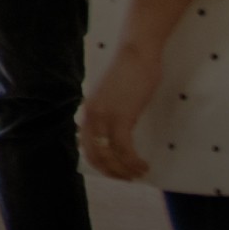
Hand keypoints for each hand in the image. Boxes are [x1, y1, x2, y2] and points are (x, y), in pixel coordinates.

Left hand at [79, 41, 163, 180]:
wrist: (137, 51)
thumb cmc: (130, 69)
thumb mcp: (111, 94)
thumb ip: (108, 111)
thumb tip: (114, 128)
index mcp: (87, 111)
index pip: (85, 146)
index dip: (100, 163)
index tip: (115, 170)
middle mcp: (90, 117)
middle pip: (93, 156)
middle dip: (110, 172)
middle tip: (126, 178)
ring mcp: (104, 118)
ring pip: (108, 156)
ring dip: (123, 170)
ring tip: (138, 173)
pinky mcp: (121, 117)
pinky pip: (124, 150)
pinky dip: (133, 162)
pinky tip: (143, 165)